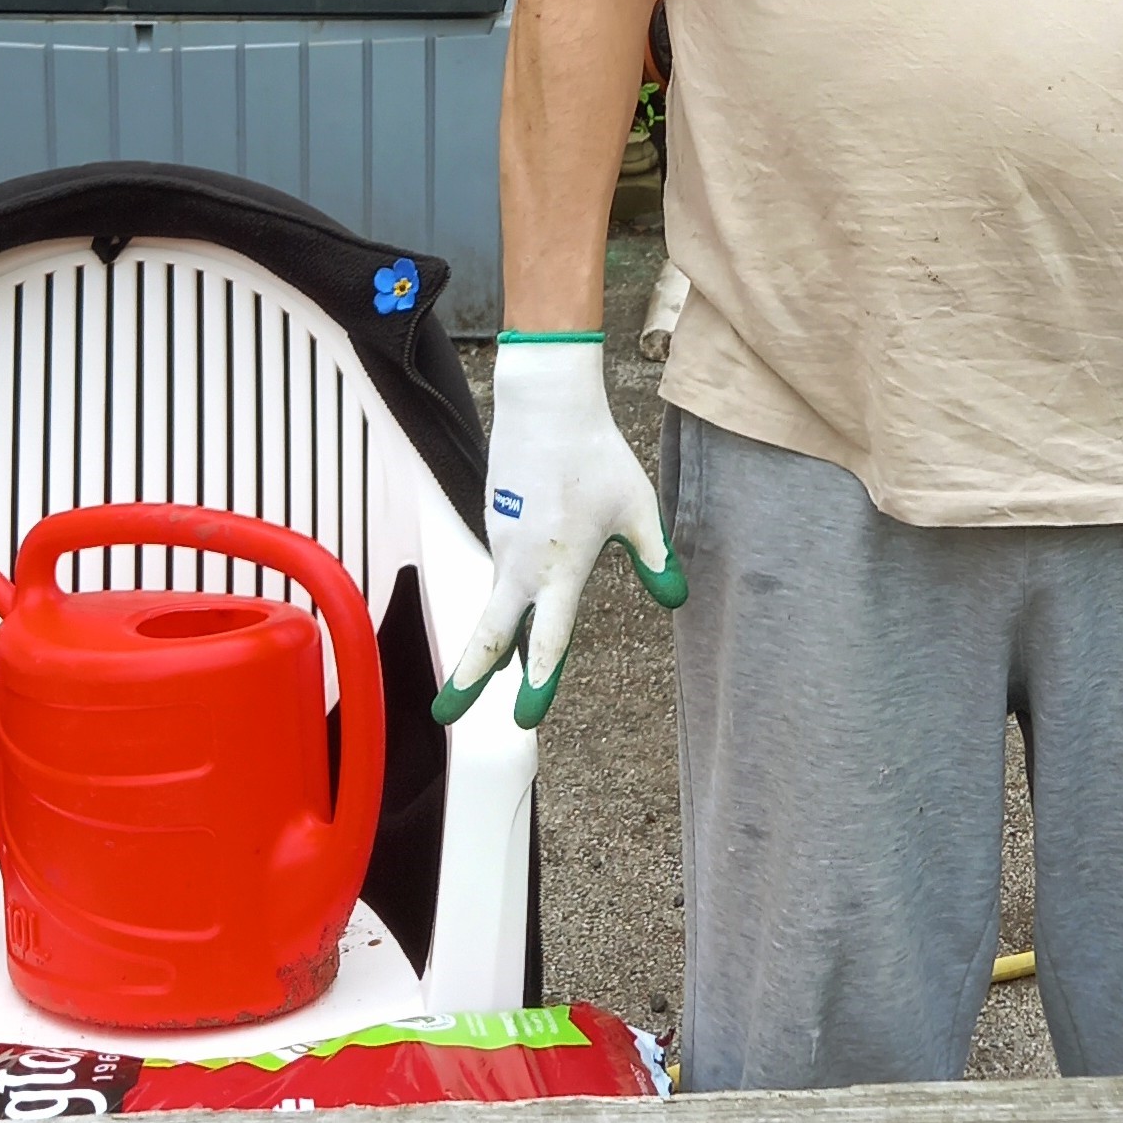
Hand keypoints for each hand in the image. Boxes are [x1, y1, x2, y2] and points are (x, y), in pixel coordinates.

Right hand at [434, 336, 686, 729]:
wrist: (544, 405)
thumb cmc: (596, 455)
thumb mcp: (636, 508)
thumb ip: (654, 556)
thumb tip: (675, 596)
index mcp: (561, 567)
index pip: (547, 637)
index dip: (539, 680)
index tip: (525, 717)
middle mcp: (522, 563)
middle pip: (488, 633)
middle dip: (467, 679)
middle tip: (446, 715)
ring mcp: (501, 543)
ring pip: (496, 603)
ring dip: (491, 641)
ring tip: (487, 674)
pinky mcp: (494, 522)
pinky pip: (502, 570)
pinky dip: (506, 596)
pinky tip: (517, 597)